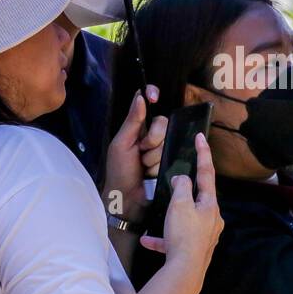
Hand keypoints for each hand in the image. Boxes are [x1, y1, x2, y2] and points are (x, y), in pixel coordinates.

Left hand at [103, 86, 167, 221]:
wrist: (128, 199)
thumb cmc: (119, 172)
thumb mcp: (121, 144)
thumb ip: (132, 121)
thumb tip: (141, 97)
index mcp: (136, 127)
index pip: (147, 102)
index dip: (152, 94)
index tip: (155, 96)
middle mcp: (150, 134)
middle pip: (163, 122)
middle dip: (152, 139)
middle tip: (140, 151)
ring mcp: (161, 148)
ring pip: (168, 140)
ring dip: (154, 156)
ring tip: (144, 167)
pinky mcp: (170, 160)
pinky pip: (173, 153)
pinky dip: (160, 164)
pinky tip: (152, 173)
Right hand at [139, 133, 222, 275]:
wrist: (185, 271)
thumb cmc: (183, 235)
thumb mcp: (179, 204)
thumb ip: (181, 187)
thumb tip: (182, 178)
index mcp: (210, 205)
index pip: (207, 172)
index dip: (203, 152)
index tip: (201, 136)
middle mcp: (212, 220)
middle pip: (198, 199)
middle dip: (184, 193)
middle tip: (173, 186)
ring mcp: (205, 236)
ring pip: (185, 220)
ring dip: (170, 218)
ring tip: (159, 218)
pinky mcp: (194, 250)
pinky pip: (176, 239)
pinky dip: (163, 238)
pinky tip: (148, 240)